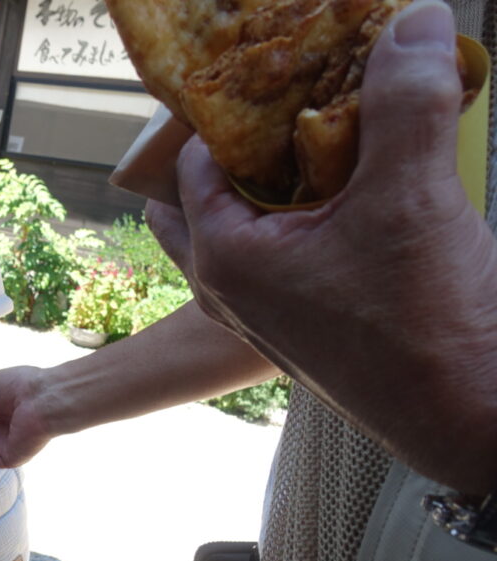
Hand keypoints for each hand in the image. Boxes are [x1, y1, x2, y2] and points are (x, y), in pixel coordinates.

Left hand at [146, 0, 496, 491]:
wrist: (471, 417)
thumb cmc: (423, 327)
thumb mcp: (412, 196)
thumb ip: (407, 101)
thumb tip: (414, 22)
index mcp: (225, 257)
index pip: (194, 160)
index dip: (230, 109)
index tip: (269, 73)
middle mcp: (230, 289)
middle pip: (208, 197)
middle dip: (241, 148)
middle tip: (285, 105)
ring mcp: (265, 314)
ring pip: (246, 229)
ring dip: (275, 185)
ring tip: (319, 138)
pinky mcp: (305, 327)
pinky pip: (285, 258)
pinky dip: (305, 220)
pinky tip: (353, 195)